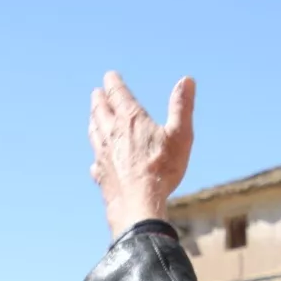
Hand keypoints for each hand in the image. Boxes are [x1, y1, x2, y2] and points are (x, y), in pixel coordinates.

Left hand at [89, 72, 195, 237]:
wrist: (139, 204)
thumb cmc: (162, 169)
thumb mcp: (180, 134)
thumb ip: (182, 106)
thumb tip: (187, 80)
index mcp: (131, 120)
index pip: (117, 94)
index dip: (113, 83)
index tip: (109, 75)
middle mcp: (112, 134)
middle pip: (100, 111)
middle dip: (99, 99)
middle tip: (97, 93)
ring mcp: (103, 155)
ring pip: (94, 132)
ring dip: (93, 121)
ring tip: (93, 117)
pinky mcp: (101, 174)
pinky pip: (95, 160)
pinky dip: (96, 154)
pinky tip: (96, 159)